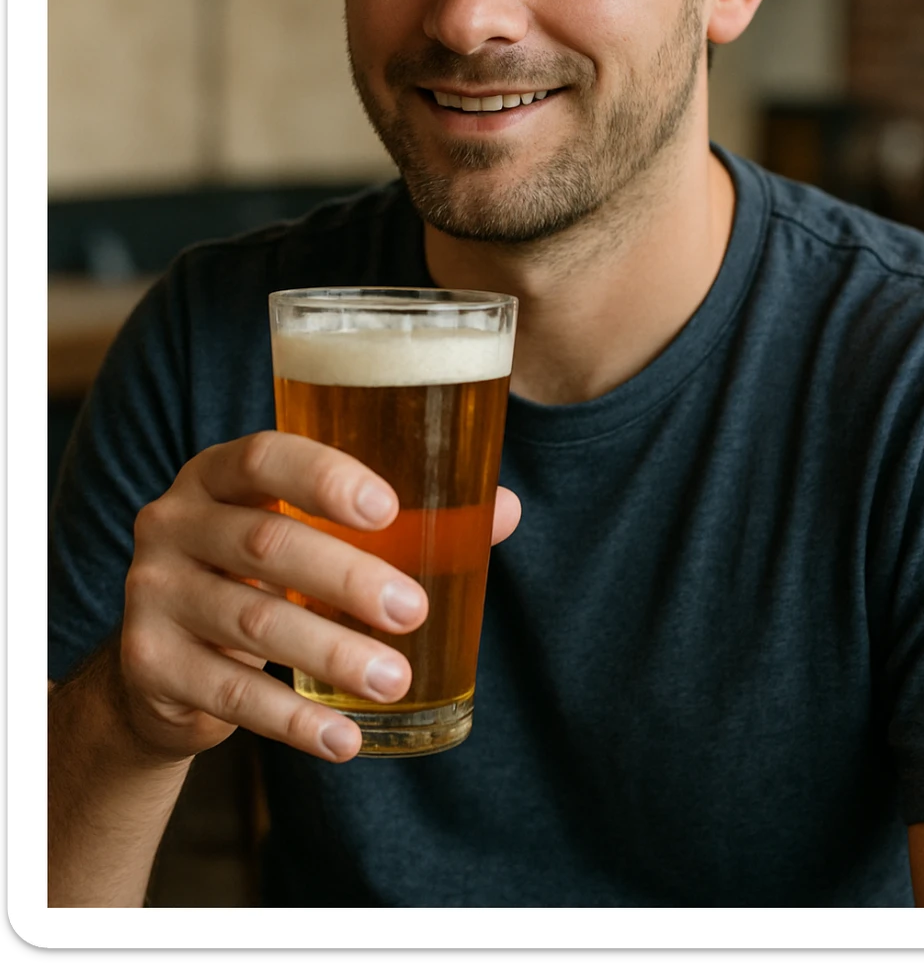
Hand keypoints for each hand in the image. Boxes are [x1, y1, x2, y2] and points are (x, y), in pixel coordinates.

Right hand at [118, 431, 521, 764]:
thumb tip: (502, 510)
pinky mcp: (147, 663)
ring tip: (396, 680)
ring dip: (333, 652)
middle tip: (413, 610)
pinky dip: (293, 721)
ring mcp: (152, 593)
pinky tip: (343, 739)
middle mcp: (174, 522)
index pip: (264, 457)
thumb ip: (394, 521)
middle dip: (348, 577)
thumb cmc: (260, 575)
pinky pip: (230, 693)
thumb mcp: (307, 535)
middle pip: (266, 544)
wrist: (164, 663)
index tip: (388, 507)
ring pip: (253, 621)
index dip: (324, 478)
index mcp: (217, 474)